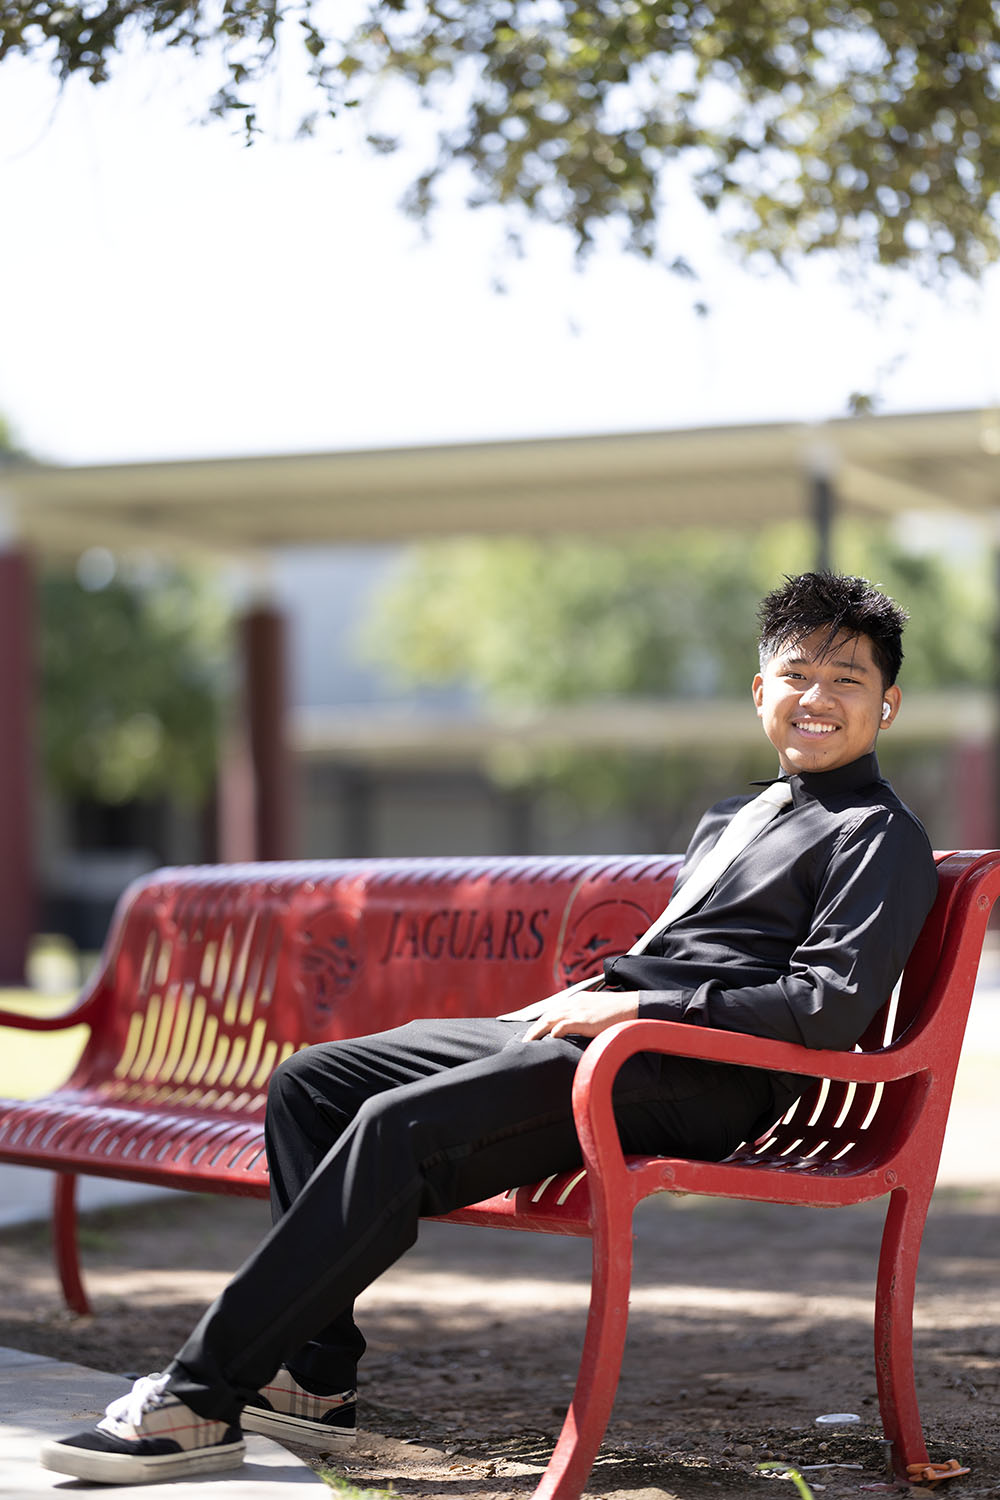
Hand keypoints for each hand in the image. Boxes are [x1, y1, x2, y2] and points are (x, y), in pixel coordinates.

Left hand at [523, 991, 638, 1041]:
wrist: (632, 1007)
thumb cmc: (618, 1012)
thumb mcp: (598, 1011)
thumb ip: (586, 1017)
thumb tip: (581, 1026)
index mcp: (577, 1001)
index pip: (554, 1011)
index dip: (542, 1022)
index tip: (534, 1032)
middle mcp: (574, 1004)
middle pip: (548, 1015)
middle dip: (535, 1028)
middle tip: (525, 1040)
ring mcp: (579, 1011)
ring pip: (551, 1020)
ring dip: (538, 1031)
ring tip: (529, 1042)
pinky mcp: (584, 1020)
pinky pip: (564, 1025)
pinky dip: (555, 1030)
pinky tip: (549, 1038)